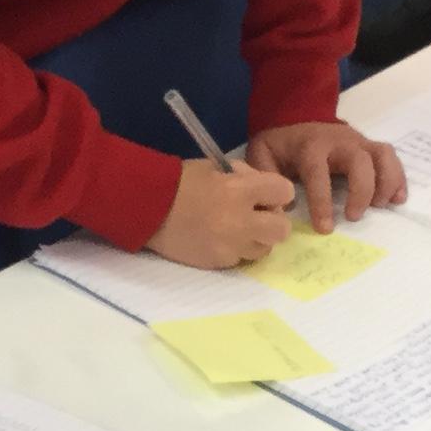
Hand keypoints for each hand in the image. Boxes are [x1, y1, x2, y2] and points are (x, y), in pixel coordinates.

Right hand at [148, 157, 294, 268]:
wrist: (146, 208)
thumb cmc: (179, 182)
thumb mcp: (215, 167)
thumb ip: (243, 177)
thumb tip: (260, 186)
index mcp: (239, 191)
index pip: (284, 192)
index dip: (278, 191)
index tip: (267, 192)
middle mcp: (240, 222)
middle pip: (282, 229)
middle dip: (274, 221)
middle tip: (258, 215)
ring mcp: (230, 246)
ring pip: (264, 248)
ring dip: (257, 238)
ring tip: (238, 229)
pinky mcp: (218, 263)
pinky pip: (240, 259)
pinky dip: (235, 249)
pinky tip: (219, 238)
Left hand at [246, 122, 405, 233]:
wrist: (295, 114)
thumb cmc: (280, 143)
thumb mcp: (262, 155)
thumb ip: (266, 179)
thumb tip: (277, 212)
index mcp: (310, 145)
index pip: (319, 173)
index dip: (322, 202)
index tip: (325, 228)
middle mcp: (339, 141)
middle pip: (360, 161)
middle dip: (361, 191)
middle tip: (354, 217)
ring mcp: (358, 141)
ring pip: (382, 156)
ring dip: (386, 182)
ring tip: (381, 206)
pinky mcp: (369, 146)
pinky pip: (390, 158)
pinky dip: (398, 178)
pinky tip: (397, 199)